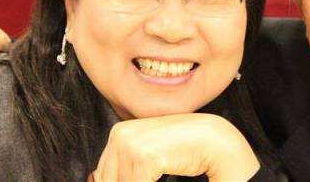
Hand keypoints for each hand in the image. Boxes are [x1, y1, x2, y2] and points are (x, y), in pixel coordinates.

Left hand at [92, 113, 259, 180]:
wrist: (212, 139)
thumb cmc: (182, 146)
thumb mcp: (147, 152)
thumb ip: (126, 165)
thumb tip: (98, 178)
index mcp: (119, 132)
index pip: (103, 174)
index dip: (119, 181)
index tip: (140, 177)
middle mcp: (120, 135)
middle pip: (109, 179)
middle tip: (152, 176)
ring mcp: (131, 145)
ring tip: (160, 175)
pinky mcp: (144, 157)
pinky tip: (165, 176)